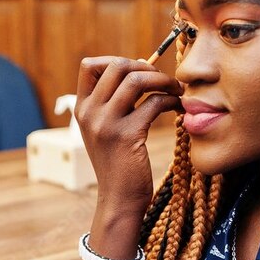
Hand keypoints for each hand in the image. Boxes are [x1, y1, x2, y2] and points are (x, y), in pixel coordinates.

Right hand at [75, 56, 183, 212]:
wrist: (119, 199)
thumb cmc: (119, 164)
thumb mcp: (106, 131)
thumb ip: (113, 103)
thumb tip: (139, 69)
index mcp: (82, 109)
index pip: (90, 65)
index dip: (116, 60)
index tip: (138, 72)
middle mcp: (90, 113)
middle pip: (116, 66)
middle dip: (145, 66)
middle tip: (163, 80)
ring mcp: (106, 124)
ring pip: (136, 79)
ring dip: (162, 79)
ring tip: (176, 89)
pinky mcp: (127, 136)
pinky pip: (153, 103)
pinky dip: (170, 100)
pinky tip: (178, 107)